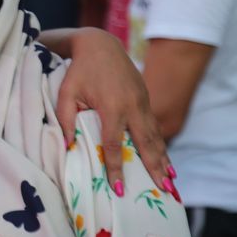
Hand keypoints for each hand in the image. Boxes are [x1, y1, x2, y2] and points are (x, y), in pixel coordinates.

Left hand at [55, 28, 172, 194]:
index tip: (119, 188)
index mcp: (112, 106)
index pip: (114, 144)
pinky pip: (154, 127)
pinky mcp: (145, 99)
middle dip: (154, 168)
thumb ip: (66, 119)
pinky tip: (165, 160)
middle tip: (163, 191)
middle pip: (145, 143)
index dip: (115, 167)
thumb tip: (69, 146)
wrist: (99, 45)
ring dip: (163, 159)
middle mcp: (132, 106)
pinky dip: (161, 145)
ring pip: (155, 136)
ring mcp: (142, 102)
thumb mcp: (65, 93)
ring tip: (170, 182)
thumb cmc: (78, 70)